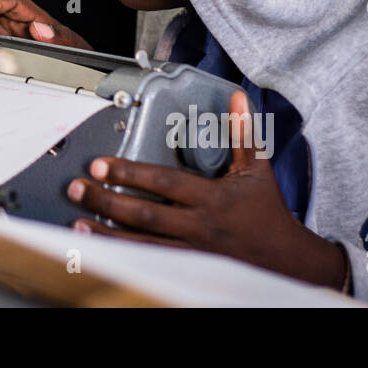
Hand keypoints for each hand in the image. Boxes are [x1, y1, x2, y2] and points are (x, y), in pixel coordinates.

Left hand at [66, 90, 347, 289]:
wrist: (290, 264)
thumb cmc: (269, 213)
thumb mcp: (258, 171)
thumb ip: (243, 134)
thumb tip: (238, 97)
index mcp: (213, 199)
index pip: (165, 184)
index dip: (131, 174)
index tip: (101, 164)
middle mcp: (200, 228)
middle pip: (146, 215)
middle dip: (107, 202)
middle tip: (77, 188)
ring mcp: (193, 254)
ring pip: (143, 245)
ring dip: (108, 234)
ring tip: (79, 222)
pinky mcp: (189, 270)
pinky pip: (151, 263)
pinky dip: (124, 255)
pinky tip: (100, 248)